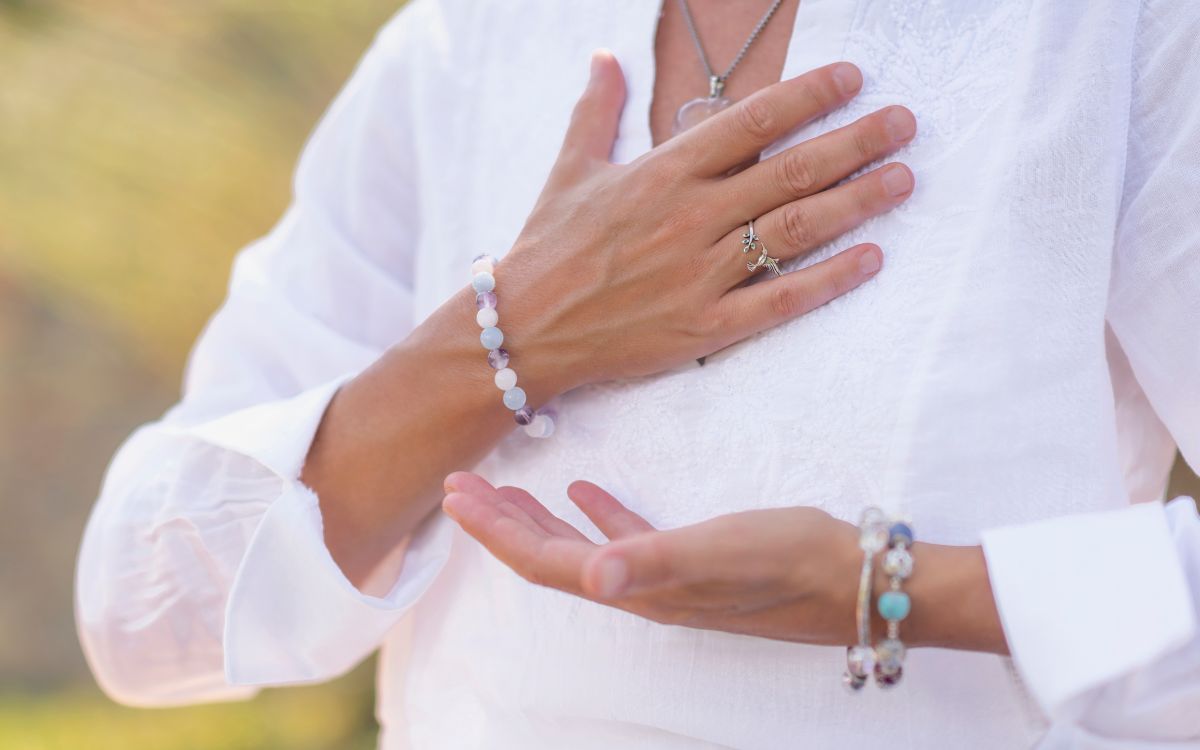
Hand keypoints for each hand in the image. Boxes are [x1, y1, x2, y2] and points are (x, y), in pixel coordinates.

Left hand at [441, 471, 863, 645]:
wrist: (851, 579)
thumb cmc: (788, 561)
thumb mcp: (721, 553)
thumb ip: (655, 562)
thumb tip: (592, 577)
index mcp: (633, 587)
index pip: (544, 562)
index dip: (495, 531)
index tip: (454, 494)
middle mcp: (638, 588)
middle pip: (550, 559)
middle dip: (500, 525)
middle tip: (459, 487)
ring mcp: (663, 576)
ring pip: (581, 549)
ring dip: (538, 522)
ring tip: (503, 492)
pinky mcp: (691, 559)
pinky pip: (626, 537)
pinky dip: (597, 514)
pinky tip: (585, 492)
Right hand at [488, 51, 916, 402]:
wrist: (523, 329)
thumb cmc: (547, 247)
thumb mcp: (570, 169)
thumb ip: (597, 110)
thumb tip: (605, 56)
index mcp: (663, 171)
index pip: (752, 121)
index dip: (809, 95)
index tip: (853, 78)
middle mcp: (690, 216)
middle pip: (791, 169)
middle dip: (857, 142)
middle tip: (906, 124)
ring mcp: (701, 273)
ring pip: (795, 228)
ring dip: (857, 202)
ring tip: (904, 180)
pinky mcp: (705, 325)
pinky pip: (779, 300)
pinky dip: (828, 280)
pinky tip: (870, 259)